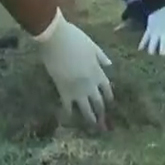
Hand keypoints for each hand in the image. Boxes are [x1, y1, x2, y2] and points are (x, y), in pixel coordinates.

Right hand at [33, 9, 114, 127]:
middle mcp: (91, 84)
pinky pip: (68, 105)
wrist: (55, 38)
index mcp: (98, 72)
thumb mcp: (92, 45)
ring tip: (93, 126)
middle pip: (99, 102)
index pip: (107, 89)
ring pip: (87, 108)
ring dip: (91, 118)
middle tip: (104, 123)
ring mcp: (78, 89)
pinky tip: (69, 118)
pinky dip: (69, 112)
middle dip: (102, 113)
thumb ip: (101, 57)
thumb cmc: (74, 38)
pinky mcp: (63, 89)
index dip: (108, 98)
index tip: (109, 104)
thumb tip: (109, 65)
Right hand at [140, 4, 164, 56]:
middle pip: (163, 44)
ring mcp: (156, 32)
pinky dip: (142, 43)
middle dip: (163, 50)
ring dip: (152, 49)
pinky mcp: (149, 30)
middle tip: (163, 56)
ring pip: (152, 42)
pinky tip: (140, 50)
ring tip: (151, 55)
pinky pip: (145, 38)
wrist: (161, 5)